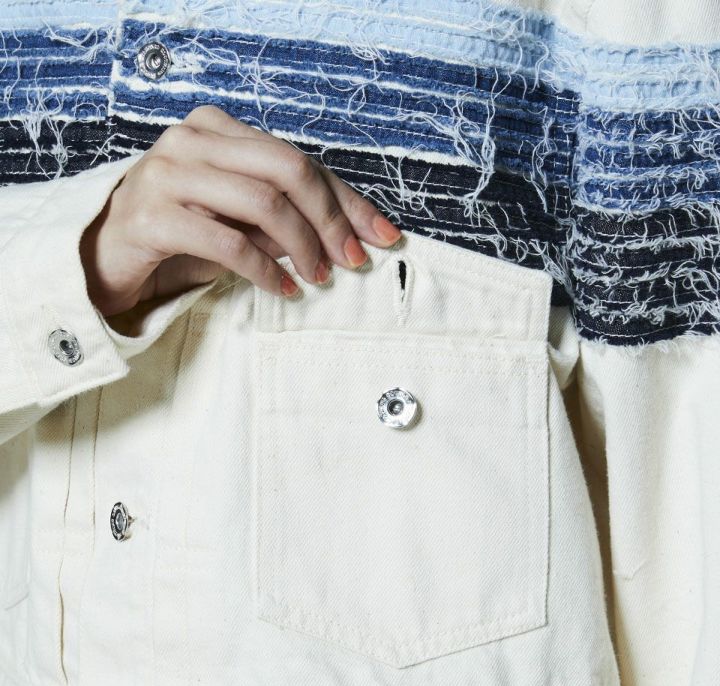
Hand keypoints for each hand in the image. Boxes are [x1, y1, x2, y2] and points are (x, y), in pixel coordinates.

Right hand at [80, 105, 401, 317]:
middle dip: (331, 218)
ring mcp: (168, 173)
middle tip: (352, 260)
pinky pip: (227, 241)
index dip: (348, 200)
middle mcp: (191, 140)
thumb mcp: (239, 223)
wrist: (103, 261)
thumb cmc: (177, 239)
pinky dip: (263, 269)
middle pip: (288, 169)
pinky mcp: (151, 216)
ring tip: (318, 277)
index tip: (384, 236)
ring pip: (262, 201)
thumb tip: (350, 237)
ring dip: (302, 244)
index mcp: (217, 129)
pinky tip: (283, 289)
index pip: (299, 160)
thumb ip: (285, 220)